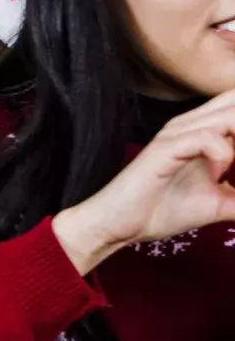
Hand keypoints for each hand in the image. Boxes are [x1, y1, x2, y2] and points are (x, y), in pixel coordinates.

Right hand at [53, 90, 234, 273]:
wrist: (117, 225)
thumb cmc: (158, 211)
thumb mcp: (216, 205)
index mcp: (203, 130)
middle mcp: (191, 124)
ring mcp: (177, 134)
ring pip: (230, 115)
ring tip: (234, 167)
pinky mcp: (164, 149)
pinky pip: (207, 138)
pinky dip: (223, 154)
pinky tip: (217, 174)